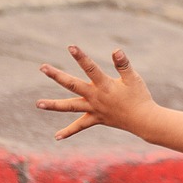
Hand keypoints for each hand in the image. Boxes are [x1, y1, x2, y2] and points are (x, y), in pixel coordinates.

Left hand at [37, 46, 156, 140]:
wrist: (144, 121)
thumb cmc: (140, 97)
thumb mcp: (133, 78)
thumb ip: (123, 64)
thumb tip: (116, 50)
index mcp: (104, 85)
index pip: (90, 68)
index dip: (80, 57)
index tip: (70, 46)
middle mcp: (95, 97)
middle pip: (72, 85)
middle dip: (57, 76)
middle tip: (42, 67)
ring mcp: (94, 109)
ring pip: (70, 107)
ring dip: (54, 105)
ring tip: (38, 104)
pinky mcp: (96, 119)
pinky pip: (80, 126)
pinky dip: (68, 131)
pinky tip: (56, 136)